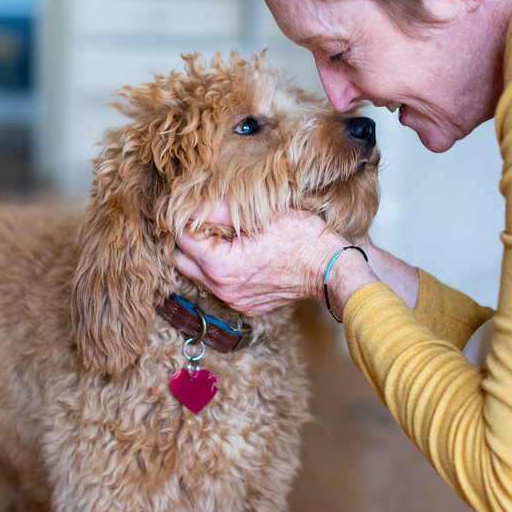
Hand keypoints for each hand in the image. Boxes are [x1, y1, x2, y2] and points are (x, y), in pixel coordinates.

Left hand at [175, 201, 359, 316]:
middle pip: (183, 261)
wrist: (329, 268)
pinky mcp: (245, 306)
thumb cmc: (301, 238)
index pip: (182, 239)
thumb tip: (191, 205)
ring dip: (203, 257)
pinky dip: (221, 271)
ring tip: (221, 237)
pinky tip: (239, 255)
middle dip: (188, 241)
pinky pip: (220, 287)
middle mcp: (223, 289)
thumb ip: (219, 209)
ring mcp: (234, 300)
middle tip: (203, 222)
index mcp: (221, 266)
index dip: (186, 220)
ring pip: (199, 276)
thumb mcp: (259, 213)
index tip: (196, 208)